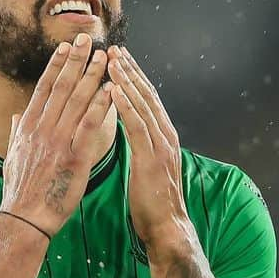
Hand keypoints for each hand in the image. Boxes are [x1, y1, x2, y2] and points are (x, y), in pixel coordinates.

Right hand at [0, 32, 114, 237]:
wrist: (26, 218)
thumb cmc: (20, 192)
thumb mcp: (12, 158)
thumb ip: (16, 133)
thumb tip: (16, 116)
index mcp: (27, 128)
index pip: (43, 89)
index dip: (56, 66)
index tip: (66, 48)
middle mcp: (42, 129)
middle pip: (61, 87)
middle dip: (76, 61)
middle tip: (88, 39)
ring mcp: (58, 141)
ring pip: (77, 100)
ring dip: (92, 75)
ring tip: (104, 57)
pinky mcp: (75, 156)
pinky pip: (90, 125)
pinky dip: (101, 105)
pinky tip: (112, 89)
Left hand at [108, 47, 193, 248]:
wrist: (167, 228)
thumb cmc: (151, 203)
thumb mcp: (145, 168)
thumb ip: (141, 148)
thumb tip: (131, 134)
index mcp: (163, 137)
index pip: (147, 100)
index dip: (133, 78)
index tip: (118, 59)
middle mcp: (165, 135)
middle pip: (146, 94)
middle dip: (130, 71)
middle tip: (113, 49)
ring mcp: (161, 145)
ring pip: (143, 105)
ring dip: (126, 80)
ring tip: (111, 60)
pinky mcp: (152, 158)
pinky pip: (137, 126)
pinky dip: (125, 106)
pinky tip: (112, 90)